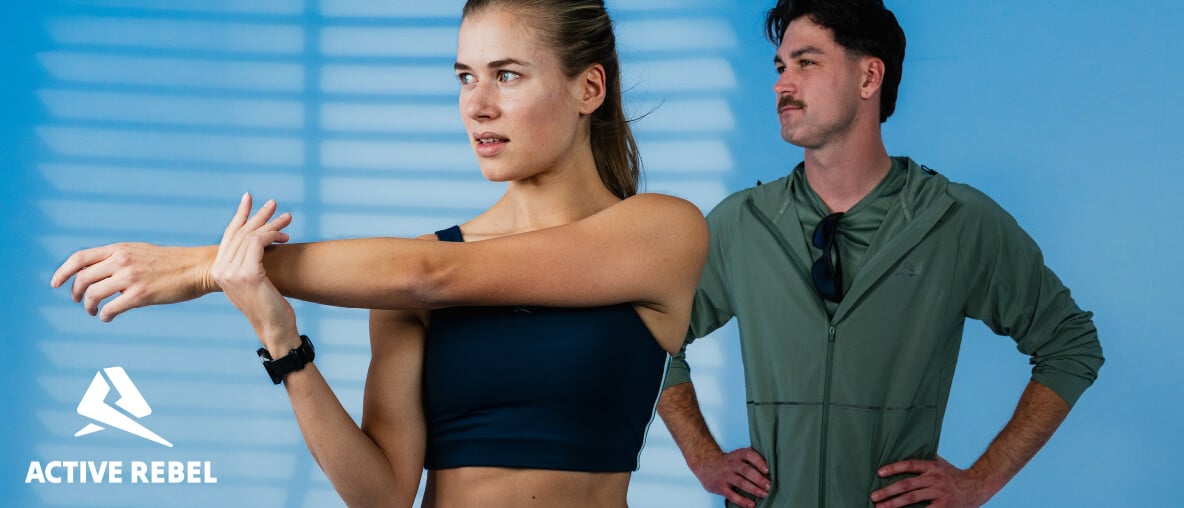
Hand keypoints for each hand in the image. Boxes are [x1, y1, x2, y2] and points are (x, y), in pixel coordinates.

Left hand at [51, 241, 223, 321]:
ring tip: (93, 311)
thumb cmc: (171, 262)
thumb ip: (118, 258)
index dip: (62, 272)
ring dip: (88, 306)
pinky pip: (111, 308)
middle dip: (76, 293)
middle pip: (83, 278)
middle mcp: (121, 261)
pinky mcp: (140, 295)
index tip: (55, 284)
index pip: (80, 258)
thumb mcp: (140, 251)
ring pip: (93, 294)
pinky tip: (108, 318)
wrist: (197, 267)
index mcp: (119, 249)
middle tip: (80, 301)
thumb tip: (99, 273)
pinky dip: (104, 316)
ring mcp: (130, 278)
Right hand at [210, 193, 297, 352]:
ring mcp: (232, 272)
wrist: (274, 328)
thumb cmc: (269, 306)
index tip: (249, 197)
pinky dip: (272, 235)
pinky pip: (259, 243)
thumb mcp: (253, 281)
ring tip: (288, 217)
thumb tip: (258, 243)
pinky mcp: (247, 274)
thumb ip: (247, 264)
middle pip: (240, 232)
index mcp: (219, 271)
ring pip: (251, 236)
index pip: (229, 235)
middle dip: (258, 215)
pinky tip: (284, 237)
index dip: (240, 214)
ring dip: (272, 224)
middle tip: (274, 203)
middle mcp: (221, 270)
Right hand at [690, 447, 769, 507]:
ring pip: (741, 483)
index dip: (759, 461)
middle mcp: (731, 464)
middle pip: (746, 470)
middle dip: (759, 479)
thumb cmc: (728, 461)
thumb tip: (772, 466)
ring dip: (754, 489)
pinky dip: (743, 501)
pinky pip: (732, 496)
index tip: (768, 470)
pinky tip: (752, 505)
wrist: (706, 464)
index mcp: (738, 455)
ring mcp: (725, 476)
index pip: (749, 454)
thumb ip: (752, 458)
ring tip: (765, 495)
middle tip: (770, 486)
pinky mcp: (720, 487)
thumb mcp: (738, 455)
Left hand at [871, 455, 989, 507]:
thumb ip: (925, 460)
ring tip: (880, 507)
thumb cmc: (954, 475)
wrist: (978, 486)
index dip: (894, 468)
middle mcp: (934, 479)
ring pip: (912, 499)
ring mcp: (938, 493)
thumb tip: (906, 449)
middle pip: (906, 485)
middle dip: (888, 491)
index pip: (909, 465)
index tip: (879, 472)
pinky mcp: (943, 506)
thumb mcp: (940, 463)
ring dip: (894, 504)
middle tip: (874, 496)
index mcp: (931, 467)